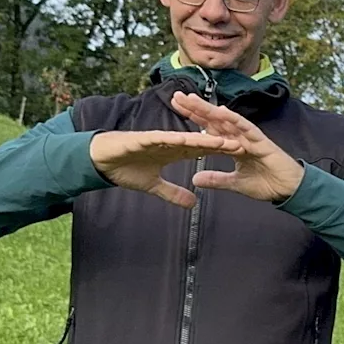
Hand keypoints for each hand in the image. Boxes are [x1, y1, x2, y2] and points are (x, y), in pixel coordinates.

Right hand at [89, 130, 241, 208]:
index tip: (242, 154)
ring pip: (185, 139)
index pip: (204, 150)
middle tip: (243, 144)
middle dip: (221, 143)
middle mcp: (170, 143)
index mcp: (175, 152)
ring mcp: (157, 140)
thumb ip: (173, 193)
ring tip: (222, 141)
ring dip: (203, 140)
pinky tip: (186, 140)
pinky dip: (173, 139)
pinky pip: (160, 139)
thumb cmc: (125, 168)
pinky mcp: (142, 139)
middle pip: (200, 142)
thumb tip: (192, 204)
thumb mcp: (153, 186)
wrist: (100, 160)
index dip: (222, 151)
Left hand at [171, 91, 305, 202]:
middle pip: (215, 119)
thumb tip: (195, 180)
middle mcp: (240, 137)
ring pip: (227, 119)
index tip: (177, 107)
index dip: (194, 117)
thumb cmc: (268, 184)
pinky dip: (232, 118)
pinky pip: (245, 127)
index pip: (210, 127)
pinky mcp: (261, 141)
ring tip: (191, 99)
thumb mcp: (235, 183)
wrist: (289, 190)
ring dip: (209, 109)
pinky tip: (219, 110)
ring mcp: (250, 137)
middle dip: (196, 108)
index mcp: (234, 145)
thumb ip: (216, 179)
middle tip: (177, 95)